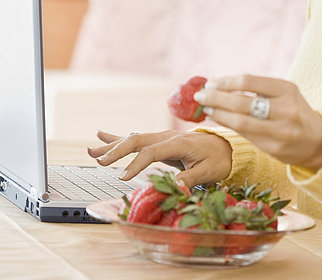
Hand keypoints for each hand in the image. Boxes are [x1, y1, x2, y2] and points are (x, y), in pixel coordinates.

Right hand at [87, 129, 231, 187]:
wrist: (227, 146)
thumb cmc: (219, 159)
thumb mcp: (209, 172)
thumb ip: (190, 179)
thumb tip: (172, 188)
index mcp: (178, 143)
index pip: (151, 152)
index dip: (136, 164)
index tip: (123, 177)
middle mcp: (167, 137)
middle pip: (137, 141)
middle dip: (116, 150)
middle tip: (99, 161)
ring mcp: (162, 137)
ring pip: (133, 139)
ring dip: (112, 144)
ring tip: (91, 151)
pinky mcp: (160, 141)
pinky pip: (137, 139)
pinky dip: (118, 138)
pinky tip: (101, 136)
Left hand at [194, 75, 321, 170]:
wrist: (318, 141)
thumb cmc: (293, 110)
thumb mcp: (284, 93)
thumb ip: (257, 88)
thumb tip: (217, 83)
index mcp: (287, 89)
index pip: (249, 81)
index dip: (226, 82)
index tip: (210, 82)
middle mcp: (286, 109)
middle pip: (241, 103)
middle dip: (216, 98)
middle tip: (199, 95)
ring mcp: (280, 131)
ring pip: (241, 122)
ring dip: (218, 114)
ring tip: (205, 108)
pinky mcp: (274, 148)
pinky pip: (245, 135)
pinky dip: (227, 126)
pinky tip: (217, 119)